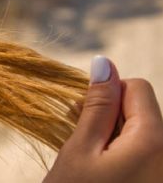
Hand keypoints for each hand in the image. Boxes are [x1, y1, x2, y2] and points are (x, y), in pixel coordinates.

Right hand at [44, 56, 162, 182]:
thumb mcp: (80, 149)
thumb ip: (97, 106)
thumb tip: (104, 64)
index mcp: (152, 141)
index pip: (137, 87)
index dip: (106, 93)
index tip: (82, 114)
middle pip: (141, 108)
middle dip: (109, 114)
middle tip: (80, 135)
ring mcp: (161, 169)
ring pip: (140, 129)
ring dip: (112, 133)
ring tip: (89, 155)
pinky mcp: (153, 177)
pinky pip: (142, 150)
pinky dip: (120, 150)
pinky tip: (101, 166)